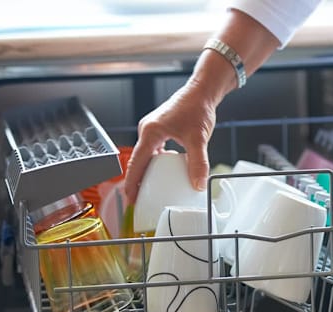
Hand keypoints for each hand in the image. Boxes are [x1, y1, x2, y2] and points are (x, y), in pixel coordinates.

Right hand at [124, 81, 215, 203]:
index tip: (130, 199)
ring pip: (145, 156)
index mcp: (150, 132)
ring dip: (146, 172)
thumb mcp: (198, 139)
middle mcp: (147, 130)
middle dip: (137, 181)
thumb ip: (198, 163)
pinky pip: (152, 150)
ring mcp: (152, 129)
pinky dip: (155, 162)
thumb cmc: (197, 108)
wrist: (202, 92)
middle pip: (137, 161)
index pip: (136, 163)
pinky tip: (164, 171)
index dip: (132, 183)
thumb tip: (198, 184)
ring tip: (150, 189)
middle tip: (139, 199)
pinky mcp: (159, 129)